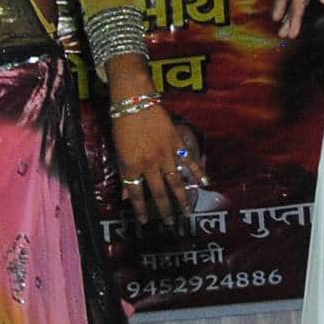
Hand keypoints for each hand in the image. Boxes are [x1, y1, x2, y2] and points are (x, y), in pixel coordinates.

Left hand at [111, 102, 191, 225]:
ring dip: (182, 198)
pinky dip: (198, 172)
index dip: (140, 209)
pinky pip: (188, 160)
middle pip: (158, 192)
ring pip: (176, 181)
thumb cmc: (121, 124)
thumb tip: (125, 194)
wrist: (134, 100)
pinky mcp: (176, 142)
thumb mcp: (118, 151)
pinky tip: (205, 183)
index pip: (136, 193)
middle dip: (164, 209)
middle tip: (169, 223)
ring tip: (188, 211)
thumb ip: (123, 173)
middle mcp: (150, 163)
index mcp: (132, 165)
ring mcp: (165, 153)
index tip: (144, 222)